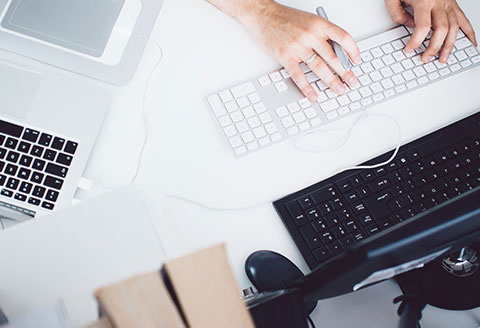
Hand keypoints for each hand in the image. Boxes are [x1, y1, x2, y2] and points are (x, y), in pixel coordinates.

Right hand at [238, 1, 360, 100]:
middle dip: (345, 72)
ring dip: (332, 81)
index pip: (343, 37)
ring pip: (320, 67)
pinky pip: (299, 76)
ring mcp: (298, 46)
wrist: (263, 15)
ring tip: (339, 90)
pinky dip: (307, 88)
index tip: (356, 61)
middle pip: (333, 57)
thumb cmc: (285, 18)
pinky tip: (314, 95)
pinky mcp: (285, 56)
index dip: (353, 50)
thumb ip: (322, 35)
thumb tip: (336, 54)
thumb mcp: (308, 21)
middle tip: (352, 82)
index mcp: (319, 24)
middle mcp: (310, 35)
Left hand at [385, 0, 477, 62]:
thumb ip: (397, 13)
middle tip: (425, 58)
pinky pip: (464, 20)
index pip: (423, 26)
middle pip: (442, 29)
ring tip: (442, 59)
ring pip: (454, 27)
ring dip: (449, 45)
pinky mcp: (453, 5)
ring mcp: (449, 4)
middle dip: (434, 47)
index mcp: (424, 1)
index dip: (416, 41)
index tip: (409, 50)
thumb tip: (409, 26)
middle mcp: (439, 3)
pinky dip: (469, 32)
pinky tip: (471, 43)